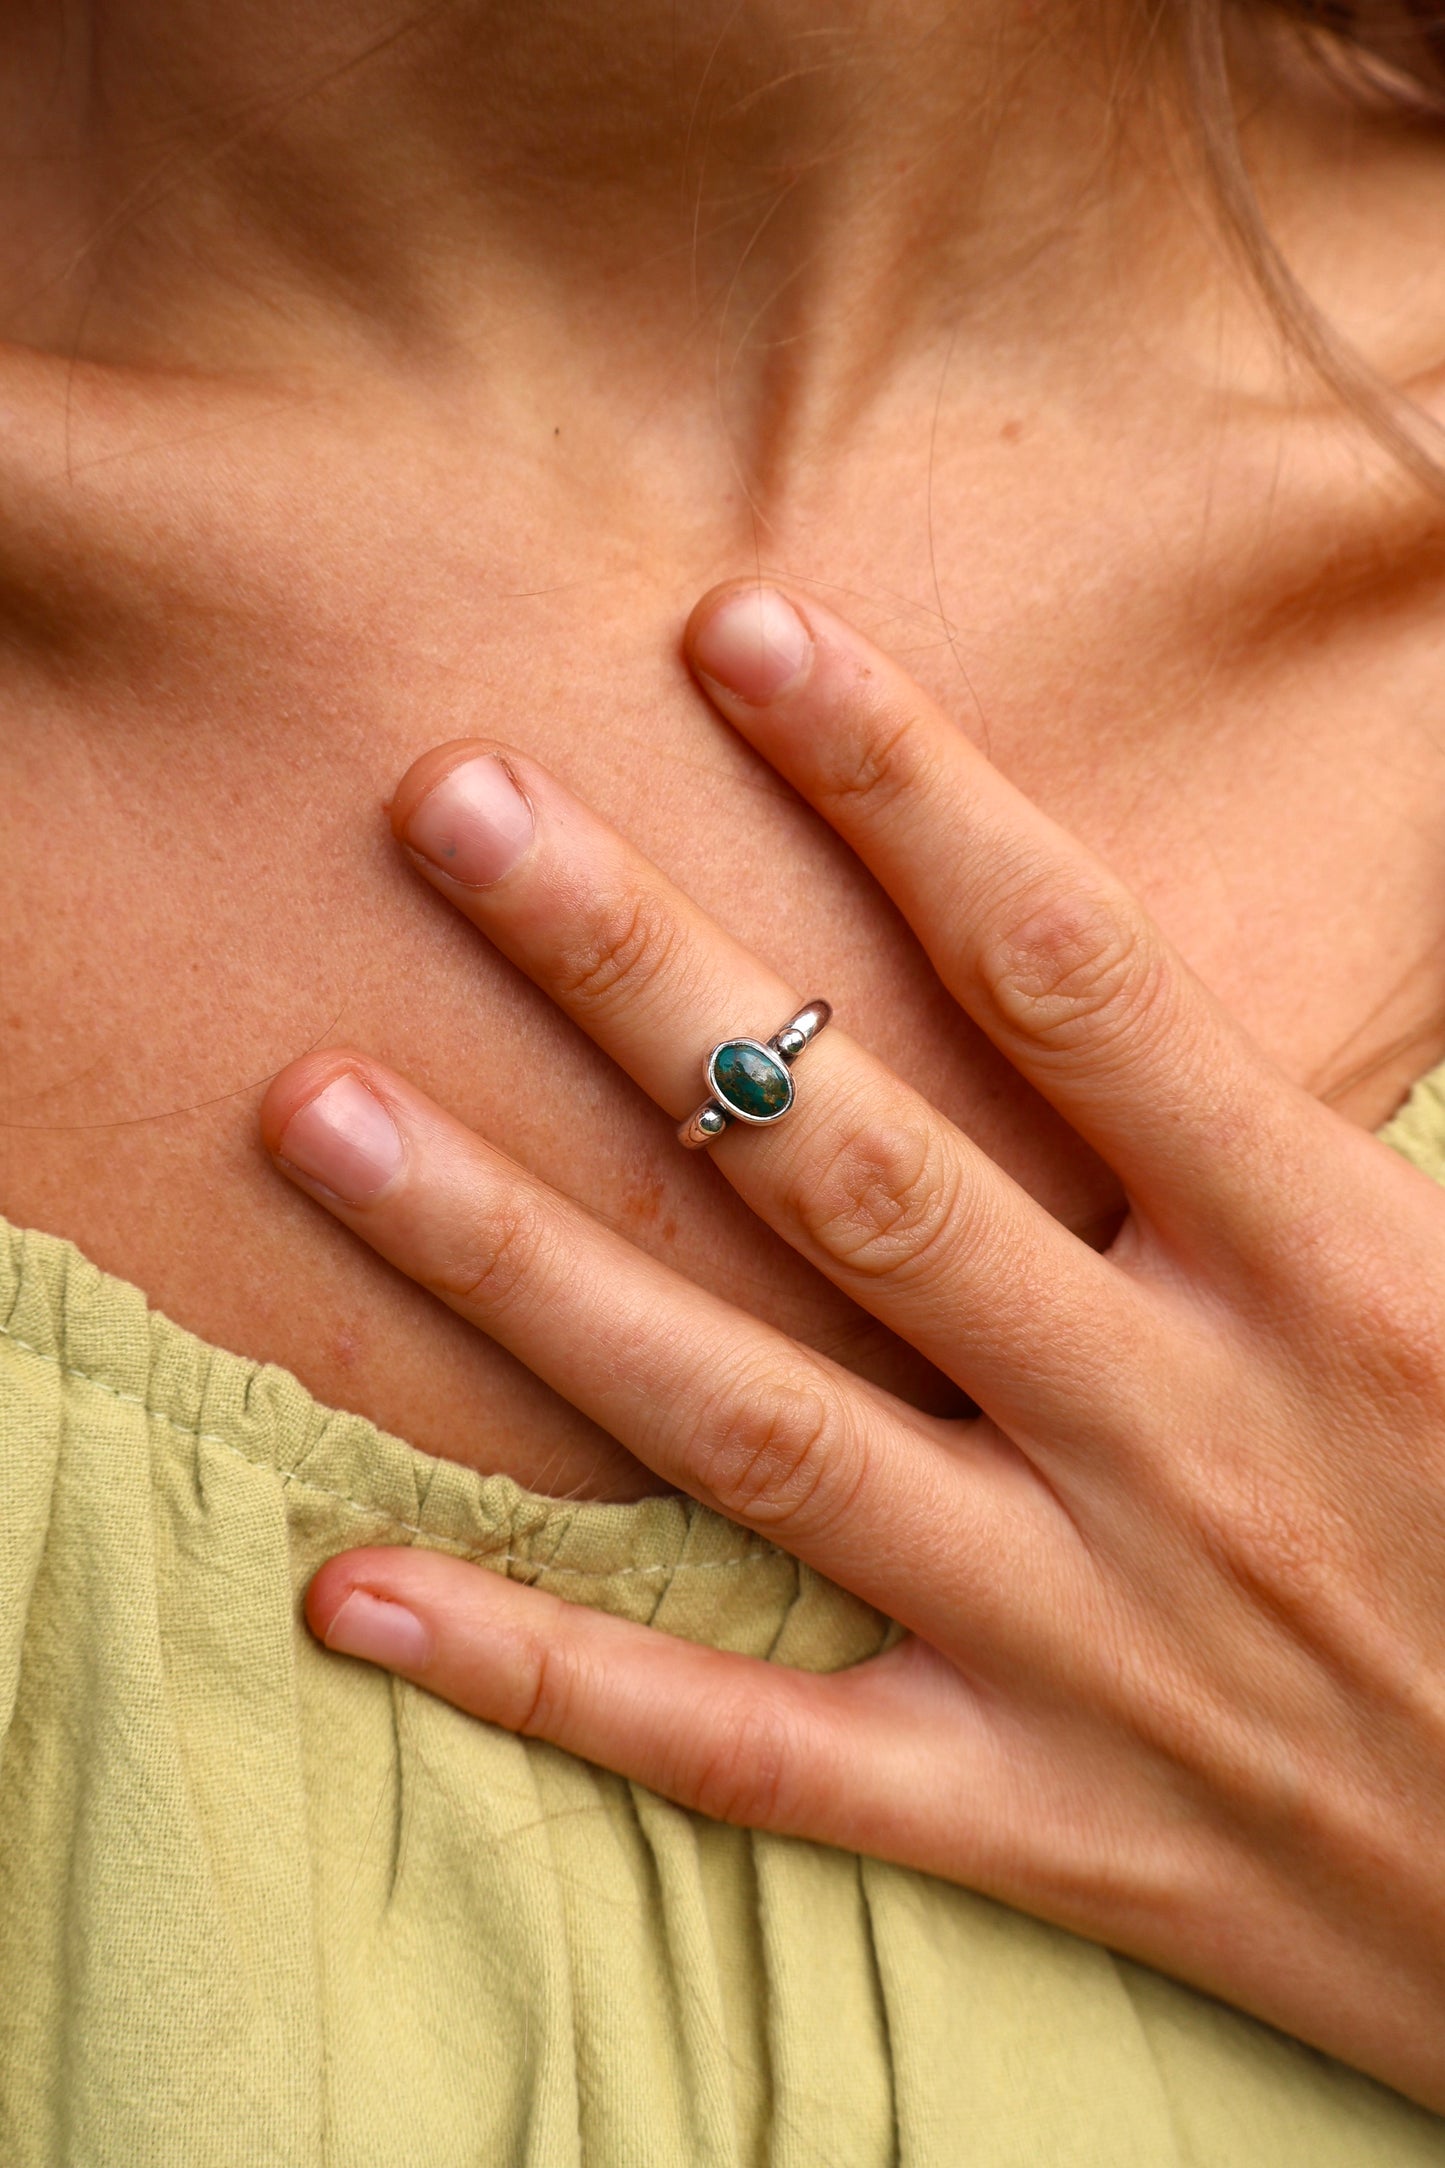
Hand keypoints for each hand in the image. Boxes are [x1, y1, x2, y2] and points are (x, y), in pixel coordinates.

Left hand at [263, 583, 1444, 2108]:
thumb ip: (1330, 1121)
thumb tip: (1211, 931)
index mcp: (1331, 1273)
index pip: (1074, 977)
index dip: (904, 785)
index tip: (739, 636)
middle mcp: (1178, 1435)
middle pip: (851, 1165)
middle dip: (638, 971)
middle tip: (449, 806)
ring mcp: (1084, 1639)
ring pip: (748, 1429)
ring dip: (515, 1265)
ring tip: (319, 1111)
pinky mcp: (1025, 1821)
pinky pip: (745, 1749)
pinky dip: (543, 1673)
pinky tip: (346, 1591)